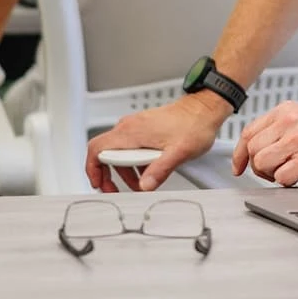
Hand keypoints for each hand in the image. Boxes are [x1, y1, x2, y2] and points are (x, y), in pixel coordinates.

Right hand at [87, 94, 227, 191]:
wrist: (204, 108)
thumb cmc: (194, 124)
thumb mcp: (179, 152)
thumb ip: (160, 170)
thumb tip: (145, 186)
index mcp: (132, 132)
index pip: (97, 149)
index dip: (93, 169)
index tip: (98, 184)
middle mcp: (129, 127)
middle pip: (104, 152)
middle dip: (108, 174)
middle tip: (116, 190)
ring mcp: (135, 126)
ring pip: (118, 151)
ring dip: (124, 171)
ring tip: (139, 185)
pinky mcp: (143, 128)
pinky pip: (129, 147)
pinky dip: (133, 162)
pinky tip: (146, 171)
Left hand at [234, 102, 297, 186]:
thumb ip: (278, 128)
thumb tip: (251, 148)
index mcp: (286, 110)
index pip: (249, 132)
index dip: (239, 154)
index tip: (238, 166)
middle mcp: (290, 121)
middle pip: (253, 150)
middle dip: (260, 166)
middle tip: (275, 170)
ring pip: (262, 163)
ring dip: (273, 173)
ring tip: (289, 170)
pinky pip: (280, 177)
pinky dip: (288, 181)